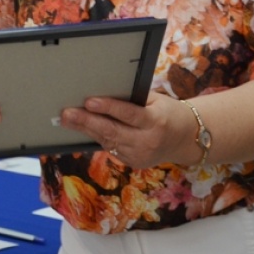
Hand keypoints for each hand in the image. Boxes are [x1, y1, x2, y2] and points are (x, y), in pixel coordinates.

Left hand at [60, 93, 194, 168]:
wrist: (187, 139)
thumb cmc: (168, 112)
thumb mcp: (156, 101)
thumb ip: (133, 100)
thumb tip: (103, 90)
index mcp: (155, 121)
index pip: (128, 114)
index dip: (108, 108)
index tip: (89, 101)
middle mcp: (147, 141)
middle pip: (112, 131)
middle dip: (87, 122)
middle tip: (67, 114)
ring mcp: (139, 155)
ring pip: (108, 141)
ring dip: (86, 130)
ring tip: (68, 120)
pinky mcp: (133, 163)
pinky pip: (111, 148)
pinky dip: (97, 137)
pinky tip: (83, 128)